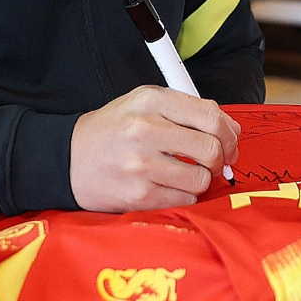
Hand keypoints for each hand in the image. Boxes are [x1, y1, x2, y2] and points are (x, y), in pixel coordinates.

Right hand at [70, 85, 239, 212]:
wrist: (67, 159)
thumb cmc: (114, 131)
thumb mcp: (146, 105)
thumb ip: (189, 111)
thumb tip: (233, 129)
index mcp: (150, 100)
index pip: (210, 115)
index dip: (229, 133)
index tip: (229, 143)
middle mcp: (144, 130)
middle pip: (210, 148)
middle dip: (220, 159)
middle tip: (214, 162)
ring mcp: (140, 165)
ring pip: (201, 178)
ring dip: (201, 179)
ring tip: (186, 174)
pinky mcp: (137, 195)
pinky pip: (184, 199)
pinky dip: (184, 195)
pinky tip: (169, 186)